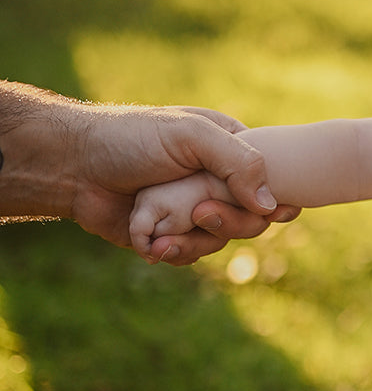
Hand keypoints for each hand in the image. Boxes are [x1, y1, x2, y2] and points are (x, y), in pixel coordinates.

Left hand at [72, 105, 296, 262]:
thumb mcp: (190, 136)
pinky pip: (190, 254)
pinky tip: (153, 245)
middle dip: (229, 223)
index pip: (271, 180)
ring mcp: (191, 209)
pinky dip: (174, 253)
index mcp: (227, 151)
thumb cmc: (130, 139)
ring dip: (196, 244)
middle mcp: (214, 182)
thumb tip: (271, 206)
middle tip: (201, 214)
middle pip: (250, 217)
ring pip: (220, 241)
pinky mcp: (169, 233)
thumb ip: (237, 163)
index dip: (277, 200)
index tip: (280, 213)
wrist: (72, 166)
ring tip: (164, 238)